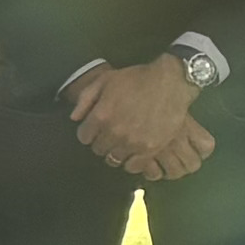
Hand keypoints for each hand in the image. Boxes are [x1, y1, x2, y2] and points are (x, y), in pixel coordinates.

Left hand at [67, 54, 210, 183]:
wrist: (170, 83)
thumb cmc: (136, 78)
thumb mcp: (106, 80)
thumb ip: (86, 99)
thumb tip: (74, 118)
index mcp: (101, 115)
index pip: (84, 136)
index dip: (88, 131)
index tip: (95, 128)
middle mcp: (115, 133)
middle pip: (98, 149)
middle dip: (101, 141)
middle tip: (110, 134)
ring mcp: (133, 143)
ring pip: (114, 159)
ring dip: (115, 151)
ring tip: (122, 143)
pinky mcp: (150, 150)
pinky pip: (133, 166)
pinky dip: (131, 162)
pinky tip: (133, 152)